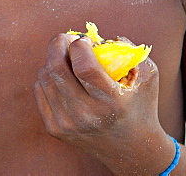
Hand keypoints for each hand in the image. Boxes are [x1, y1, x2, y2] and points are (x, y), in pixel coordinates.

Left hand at [33, 33, 175, 173]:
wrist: (132, 149)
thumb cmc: (140, 105)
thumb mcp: (146, 77)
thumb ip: (129, 51)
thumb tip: (100, 37)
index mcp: (111, 102)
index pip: (83, 66)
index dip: (79, 45)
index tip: (85, 40)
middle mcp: (86, 115)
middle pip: (57, 67)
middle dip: (58, 43)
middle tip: (66, 39)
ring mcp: (67, 123)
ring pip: (44, 76)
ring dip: (53, 60)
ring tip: (68, 60)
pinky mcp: (54, 128)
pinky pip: (39, 89)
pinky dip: (47, 77)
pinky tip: (63, 78)